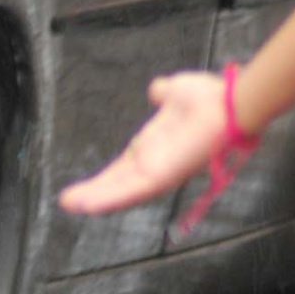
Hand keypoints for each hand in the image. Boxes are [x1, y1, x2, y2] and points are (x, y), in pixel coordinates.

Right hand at [58, 72, 232, 216]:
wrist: (228, 102)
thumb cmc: (208, 98)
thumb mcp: (175, 92)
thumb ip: (163, 94)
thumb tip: (156, 89)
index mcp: (155, 149)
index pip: (124, 169)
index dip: (103, 178)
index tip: (84, 184)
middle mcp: (155, 165)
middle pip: (117, 185)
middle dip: (93, 194)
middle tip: (66, 202)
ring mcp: (158, 174)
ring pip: (120, 193)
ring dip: (95, 199)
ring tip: (69, 204)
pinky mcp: (160, 178)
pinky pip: (129, 192)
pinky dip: (106, 199)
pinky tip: (85, 204)